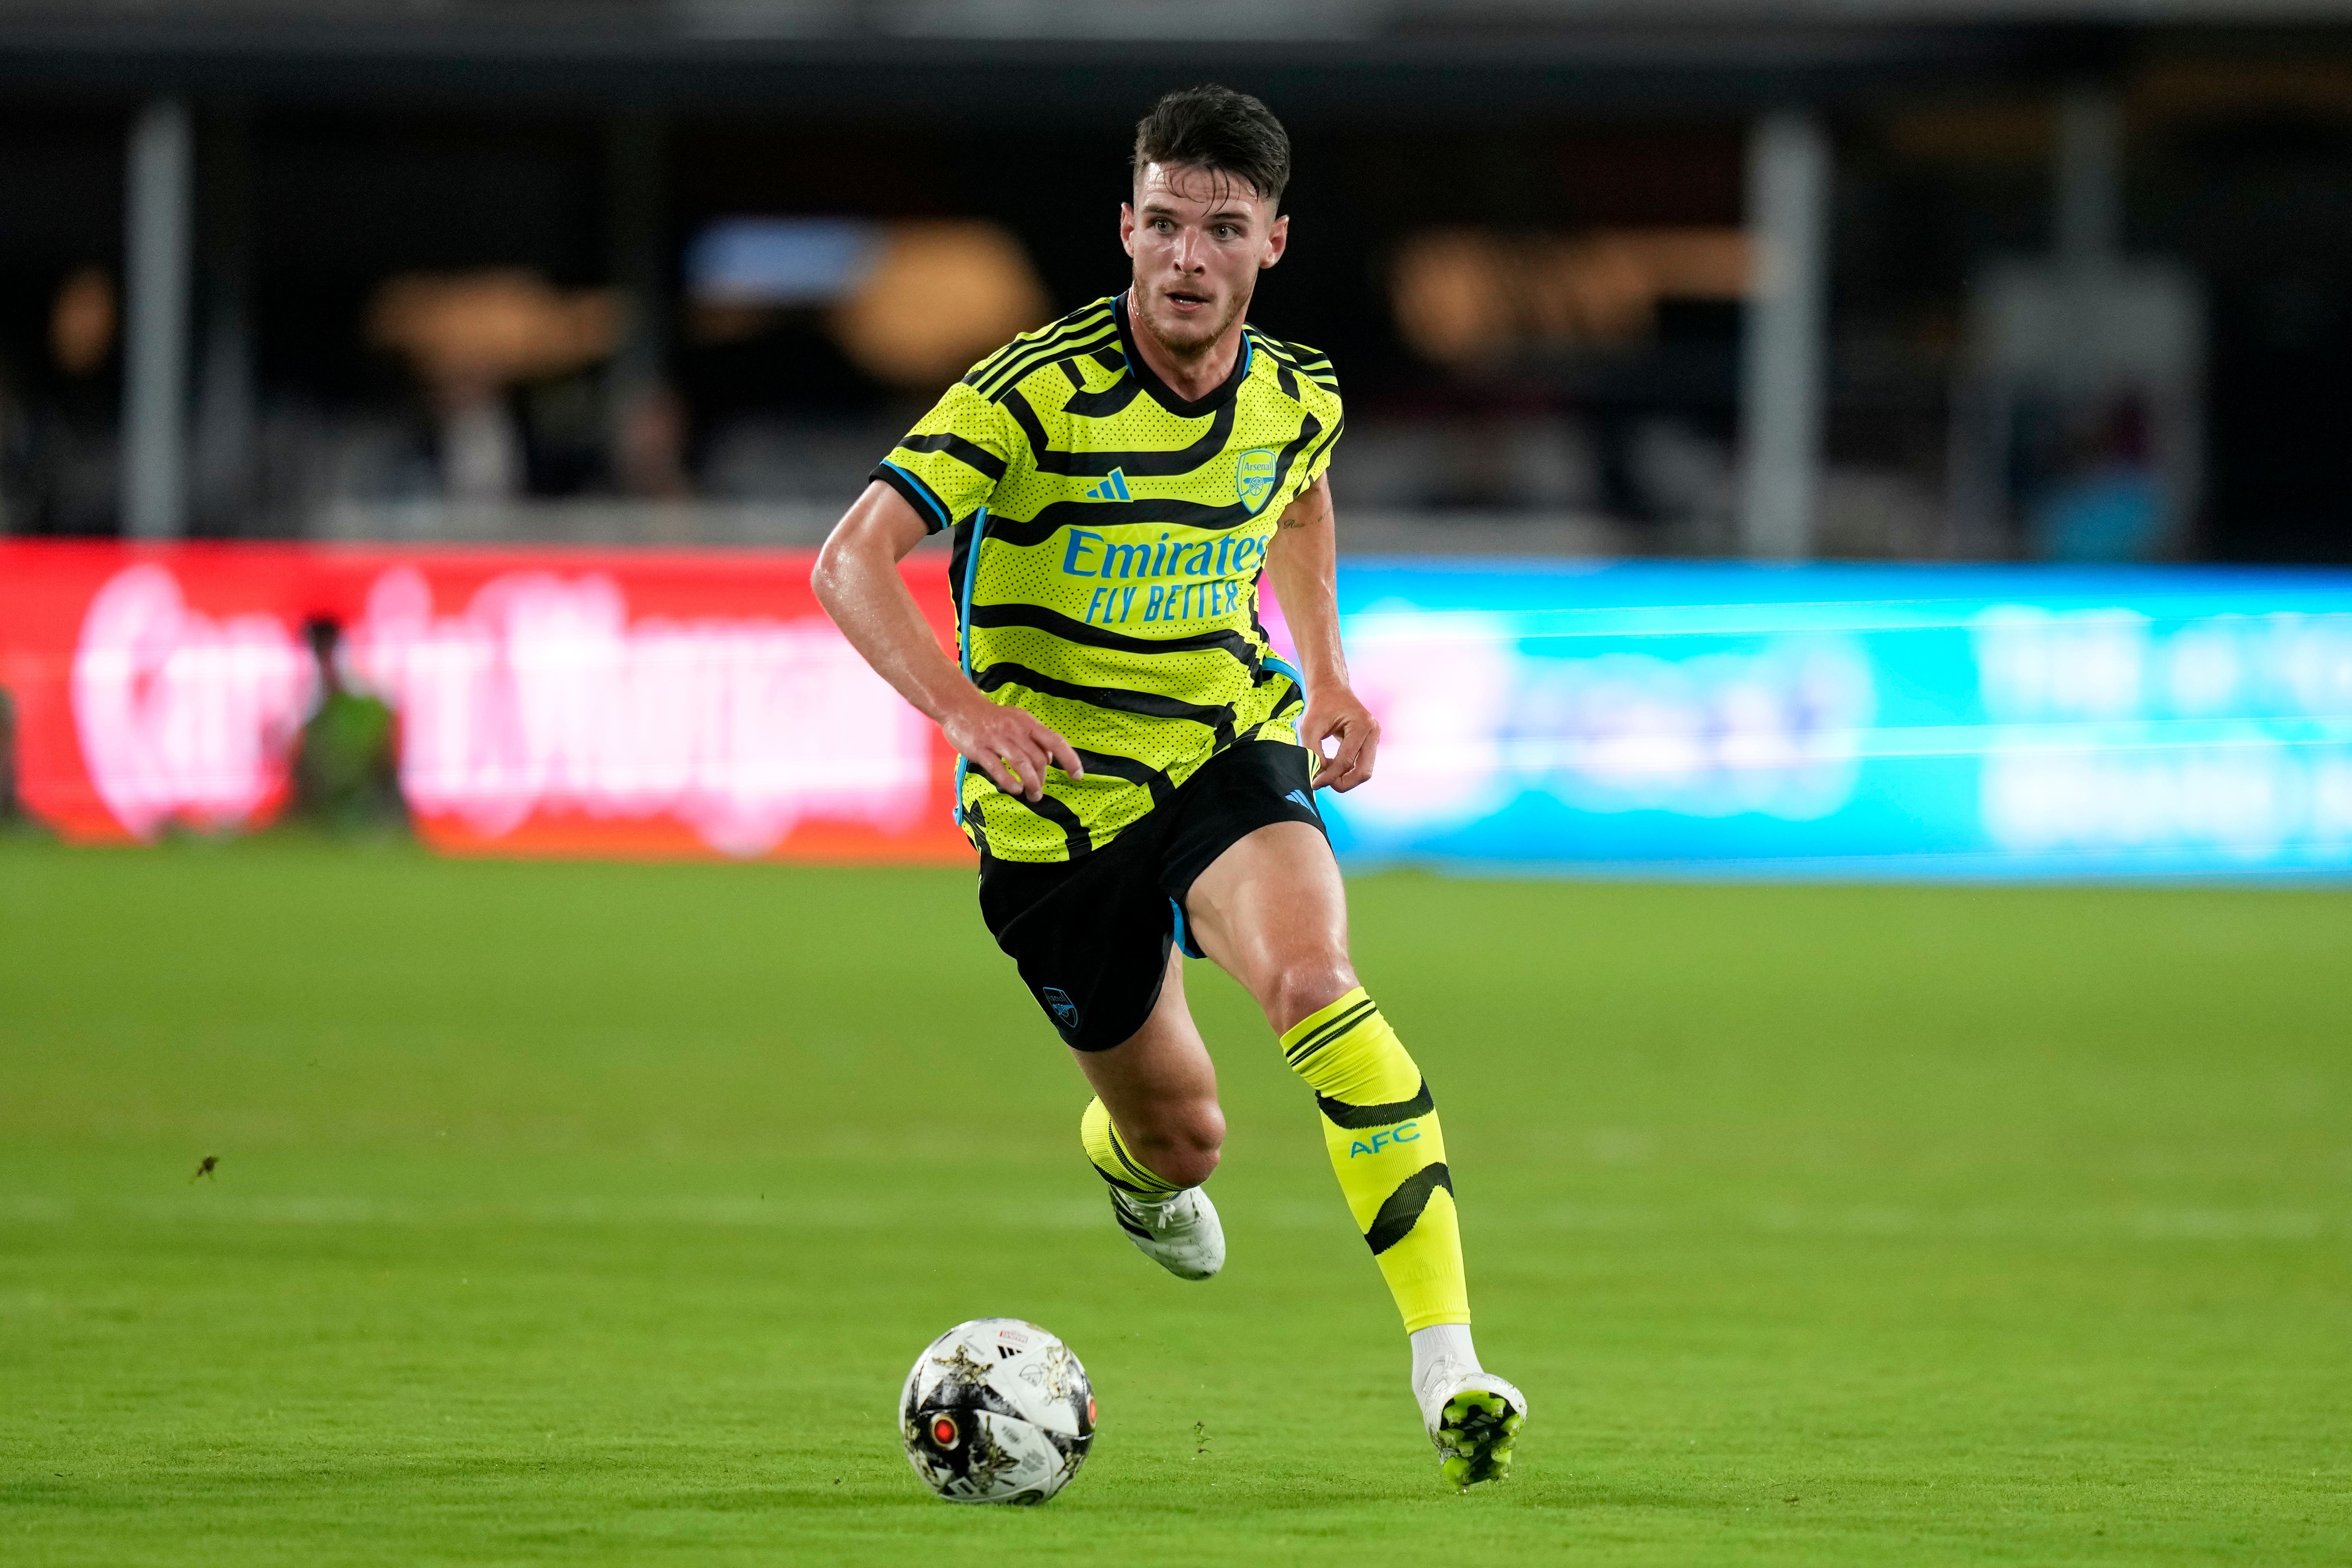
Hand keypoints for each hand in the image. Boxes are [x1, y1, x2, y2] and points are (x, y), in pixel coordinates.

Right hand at [940, 695, 1081, 802]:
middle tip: (1039, 791)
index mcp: (1027, 722)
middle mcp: (1015, 729)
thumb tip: (1049, 759)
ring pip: (1022, 765)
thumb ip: (1033, 739)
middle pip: (1038, 758)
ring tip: (1033, 795)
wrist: (960, 706)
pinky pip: (998, 768)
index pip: (1055, 741)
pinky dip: (1009, 781)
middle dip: (1043, 778)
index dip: (1069, 759)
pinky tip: (1015, 790)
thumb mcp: (1017, 721)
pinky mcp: (980, 749)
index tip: (1077, 775)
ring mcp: (997, 739)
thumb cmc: (992, 718)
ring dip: (1031, 784)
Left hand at [1301, 684, 1378, 792]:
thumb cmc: (1320, 704)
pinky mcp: (1370, 743)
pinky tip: (1331, 767)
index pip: (1346, 760)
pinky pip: (1361, 765)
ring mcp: (1374, 738)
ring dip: (1345, 778)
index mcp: (1362, 725)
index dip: (1329, 776)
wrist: (1331, 689)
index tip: (1314, 783)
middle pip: (1363, 772)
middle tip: (1322, 783)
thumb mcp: (1309, 727)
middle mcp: (1373, 732)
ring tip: (1325, 775)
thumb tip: (1317, 776)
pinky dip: (1347, 771)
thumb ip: (1312, 752)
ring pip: (1364, 771)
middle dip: (1342, 783)